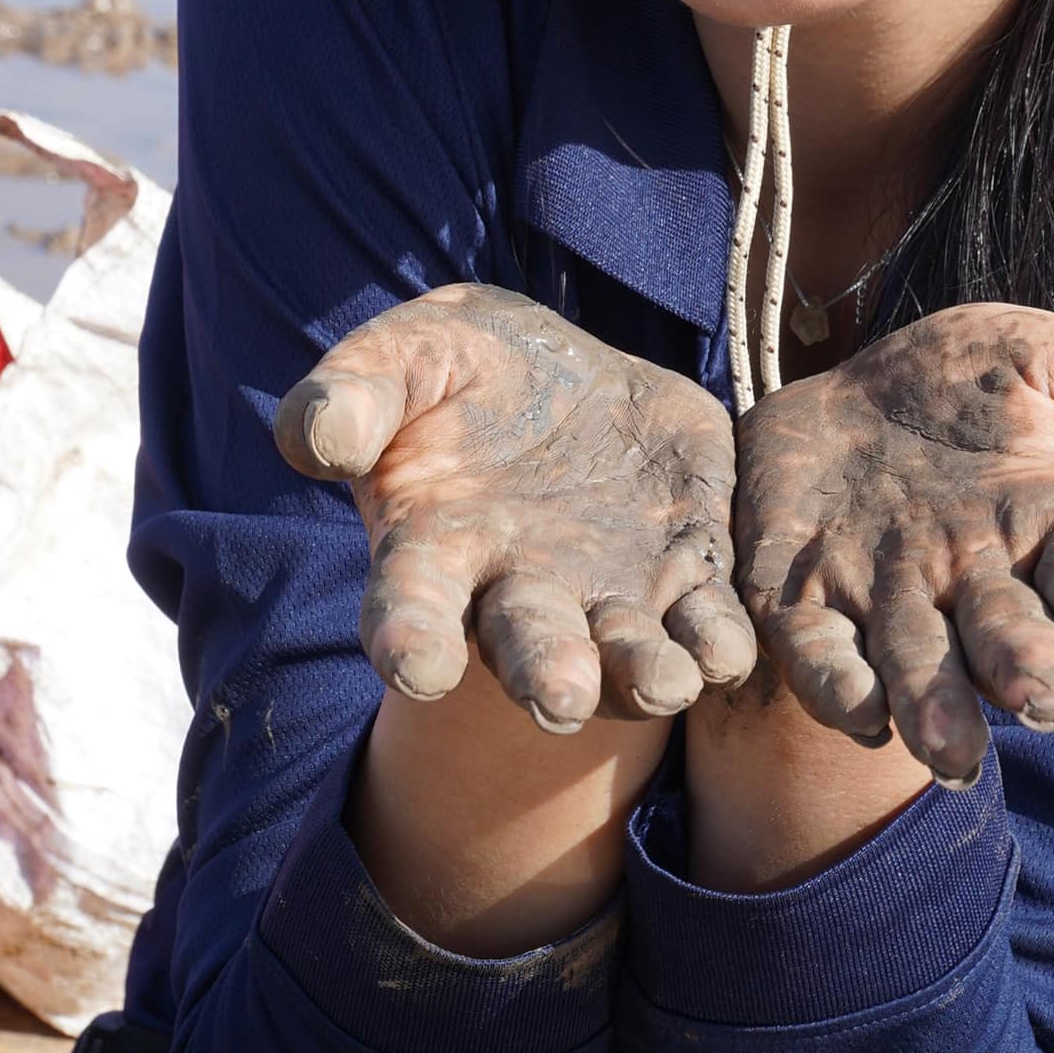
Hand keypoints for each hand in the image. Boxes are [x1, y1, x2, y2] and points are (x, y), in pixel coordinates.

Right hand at [275, 284, 755, 732]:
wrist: (555, 364)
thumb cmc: (456, 371)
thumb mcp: (402, 355)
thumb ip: (355, 393)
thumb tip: (320, 438)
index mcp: (435, 549)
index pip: (410, 610)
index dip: (410, 640)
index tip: (417, 668)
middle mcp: (520, 590)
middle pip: (529, 648)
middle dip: (546, 674)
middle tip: (561, 696)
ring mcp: (609, 589)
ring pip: (628, 654)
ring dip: (647, 675)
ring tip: (667, 683)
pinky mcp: (686, 564)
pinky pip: (707, 618)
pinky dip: (722, 641)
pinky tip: (733, 649)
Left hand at [734, 304, 1053, 786]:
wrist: (859, 385)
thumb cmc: (985, 382)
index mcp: (1051, 522)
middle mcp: (974, 576)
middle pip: (1007, 634)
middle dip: (1026, 670)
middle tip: (1043, 699)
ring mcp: (888, 592)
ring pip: (914, 662)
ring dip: (932, 707)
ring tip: (952, 752)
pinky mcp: (802, 597)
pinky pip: (816, 651)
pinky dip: (832, 683)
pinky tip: (855, 708)